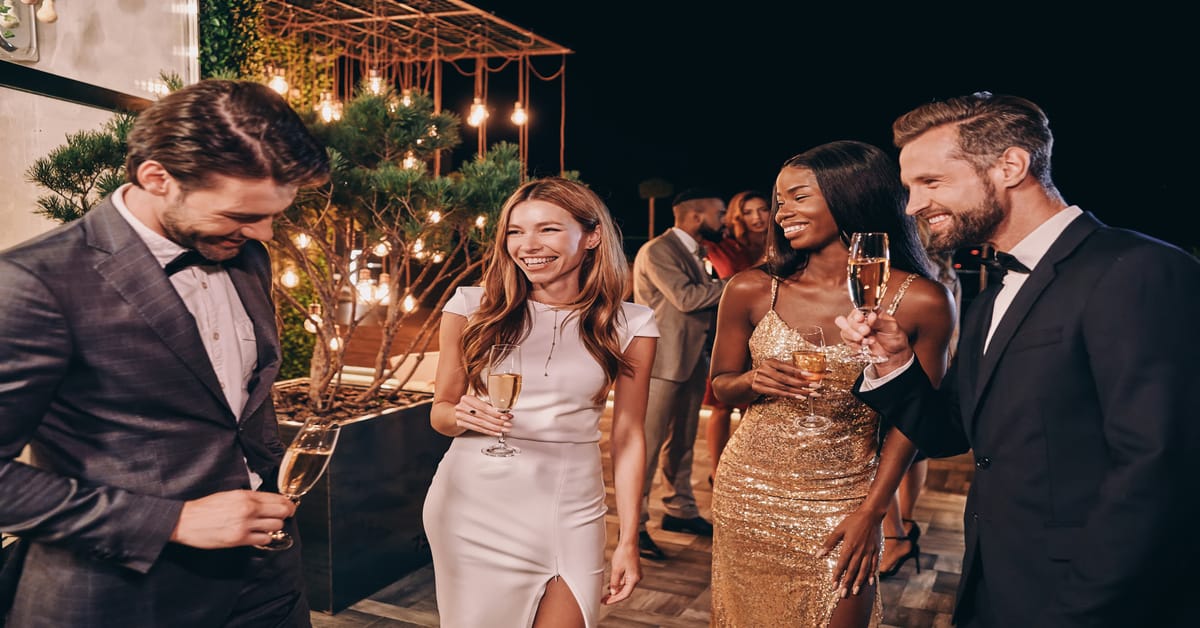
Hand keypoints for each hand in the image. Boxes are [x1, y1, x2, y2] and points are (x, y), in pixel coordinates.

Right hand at [170, 490, 295, 548]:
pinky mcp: (239, 539)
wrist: (185, 521)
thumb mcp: (229, 495)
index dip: (287, 503)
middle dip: (285, 514)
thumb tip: (267, 501)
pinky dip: (265, 537)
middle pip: (282, 512)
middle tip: (283, 516)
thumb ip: (249, 497)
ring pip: (276, 526)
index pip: (278, 498)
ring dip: (275, 526)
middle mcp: (248, 509)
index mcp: (246, 496)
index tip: (289, 506)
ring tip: (267, 526)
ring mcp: (245, 525)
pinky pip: (264, 539)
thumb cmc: (205, 508)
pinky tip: (258, 535)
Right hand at [452, 394, 511, 436]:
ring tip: (504, 429)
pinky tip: (496, 433)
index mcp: (467, 398)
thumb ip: (486, 405)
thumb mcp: (474, 403)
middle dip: (498, 421)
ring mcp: (460, 416)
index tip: (506, 415)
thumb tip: (503, 411)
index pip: (484, 407)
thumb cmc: (466, 408)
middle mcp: (462, 407)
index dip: (496, 412)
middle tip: (507, 423)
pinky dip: (488, 431)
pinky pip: (477, 429)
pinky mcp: (460, 424)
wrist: (450, 414)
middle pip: (483, 416)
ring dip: (495, 427)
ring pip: (481, 423)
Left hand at [603, 542, 641, 604]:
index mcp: (634, 579)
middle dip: (614, 596)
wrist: (629, 542)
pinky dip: (618, 584)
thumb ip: (614, 582)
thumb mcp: (616, 569)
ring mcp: (635, 574)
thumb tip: (613, 592)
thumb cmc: (623, 553)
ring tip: (605, 595)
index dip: (615, 599)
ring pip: (624, 586)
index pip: (624, 594)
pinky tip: (610, 586)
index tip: (606, 602)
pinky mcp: (632, 570)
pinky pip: (625, 581)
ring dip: (615, 590)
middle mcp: (637, 578)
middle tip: (604, 600)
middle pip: (625, 591)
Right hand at [748, 358, 819, 399]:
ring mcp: (760, 379)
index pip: (787, 366)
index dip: (799, 371)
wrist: (745, 382)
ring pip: (782, 387)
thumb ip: (786, 370)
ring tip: (810, 394)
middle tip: (815, 386)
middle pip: (786, 378)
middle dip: (802, 383)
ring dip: (798, 391)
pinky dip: (789, 395)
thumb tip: (806, 373)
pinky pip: (777, 393)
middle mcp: (764, 369)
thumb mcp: (773, 369)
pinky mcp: (757, 388)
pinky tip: (799, 397)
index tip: (811, 375)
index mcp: (770, 362)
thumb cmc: (764, 375)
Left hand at [818, 509, 882, 597]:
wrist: (872, 514)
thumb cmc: (853, 520)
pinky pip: (874, 565)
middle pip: (852, 570)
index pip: (841, 565)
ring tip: (855, 592)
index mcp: (849, 546)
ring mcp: (869, 552)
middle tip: (843, 595)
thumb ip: (829, 543)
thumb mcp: (839, 530)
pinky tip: (870, 582)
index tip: (833, 586)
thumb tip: (818, 555)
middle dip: (847, 583)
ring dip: (859, 582)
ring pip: (864, 570)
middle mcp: (860, 551)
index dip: (837, 576)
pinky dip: (872, 574)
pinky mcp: (877, 551)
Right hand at [834, 310, 912, 373]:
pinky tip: (863, 345)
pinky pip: (846, 339)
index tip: (861, 318)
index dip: (857, 314)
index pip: (859, 309)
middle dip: (856, 326)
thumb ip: (880, 322)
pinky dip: (854, 343)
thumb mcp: (892, 328)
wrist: (894, 354)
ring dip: (853, 335)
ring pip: (844, 329)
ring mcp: (856, 330)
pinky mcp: (853, 340)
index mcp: (871, 312)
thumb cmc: (895, 338)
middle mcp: (862, 319)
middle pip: (849, 319)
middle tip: (866, 331)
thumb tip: (871, 316)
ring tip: (866, 340)